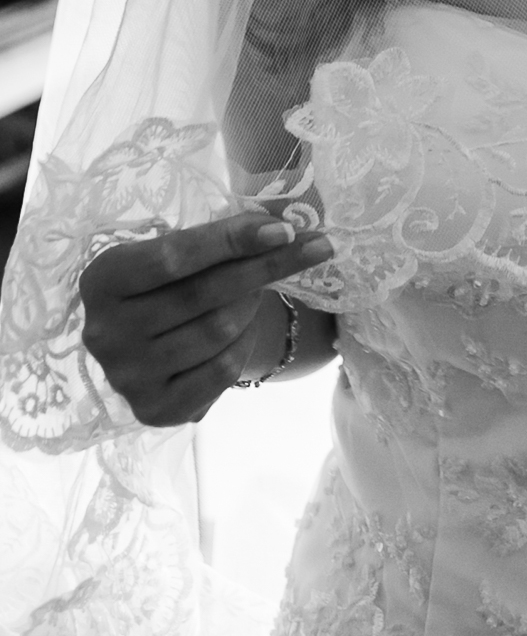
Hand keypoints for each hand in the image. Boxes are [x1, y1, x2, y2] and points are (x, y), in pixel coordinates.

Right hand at [80, 211, 332, 425]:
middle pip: (204, 294)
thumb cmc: (165, 283)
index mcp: (103, 279)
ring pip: (219, 331)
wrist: (144, 344)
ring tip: (257, 291)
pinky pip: (222, 370)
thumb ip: (215, 240)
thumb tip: (280, 227)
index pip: (175, 256)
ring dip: (252, 305)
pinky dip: (245, 343)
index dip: (232, 241)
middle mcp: (105, 331)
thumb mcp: (173, 253)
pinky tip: (246, 328)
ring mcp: (126, 376)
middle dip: (266, 267)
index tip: (285, 229)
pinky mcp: (153, 409)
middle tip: (313, 249)